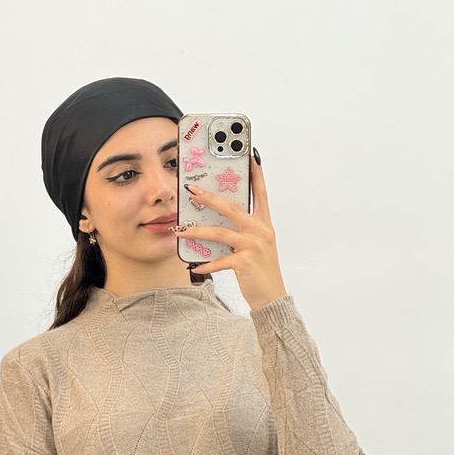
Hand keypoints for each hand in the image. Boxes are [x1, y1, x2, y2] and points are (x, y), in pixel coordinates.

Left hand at [172, 155, 286, 311]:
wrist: (272, 298)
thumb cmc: (261, 272)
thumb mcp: (256, 248)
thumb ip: (242, 232)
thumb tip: (216, 224)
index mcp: (264, 225)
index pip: (261, 194)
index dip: (256, 175)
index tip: (250, 157)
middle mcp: (260, 231)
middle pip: (232, 208)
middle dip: (209, 198)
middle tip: (191, 190)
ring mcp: (253, 246)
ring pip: (219, 232)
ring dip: (197, 231)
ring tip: (180, 230)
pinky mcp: (244, 262)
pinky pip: (219, 260)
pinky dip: (205, 264)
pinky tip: (195, 266)